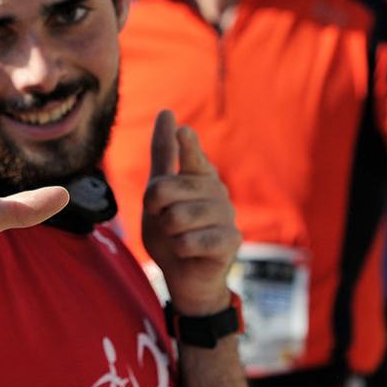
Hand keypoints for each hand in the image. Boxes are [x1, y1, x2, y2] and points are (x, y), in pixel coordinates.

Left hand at [141, 110, 240, 314]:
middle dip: (155, 210)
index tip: (182, 132)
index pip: (190, 155)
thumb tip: (167, 112)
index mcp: (199, 174)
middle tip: (166, 221)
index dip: (185, 146)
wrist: (185, 274)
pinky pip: (188, 241)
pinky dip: (180, 250)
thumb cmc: (172, 229)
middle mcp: (216, 189)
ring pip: (175, 217)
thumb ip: (163, 154)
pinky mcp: (231, 240)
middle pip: (164, 189)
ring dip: (169, 232)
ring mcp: (226, 214)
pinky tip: (191, 252)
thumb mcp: (159, 192)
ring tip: (180, 237)